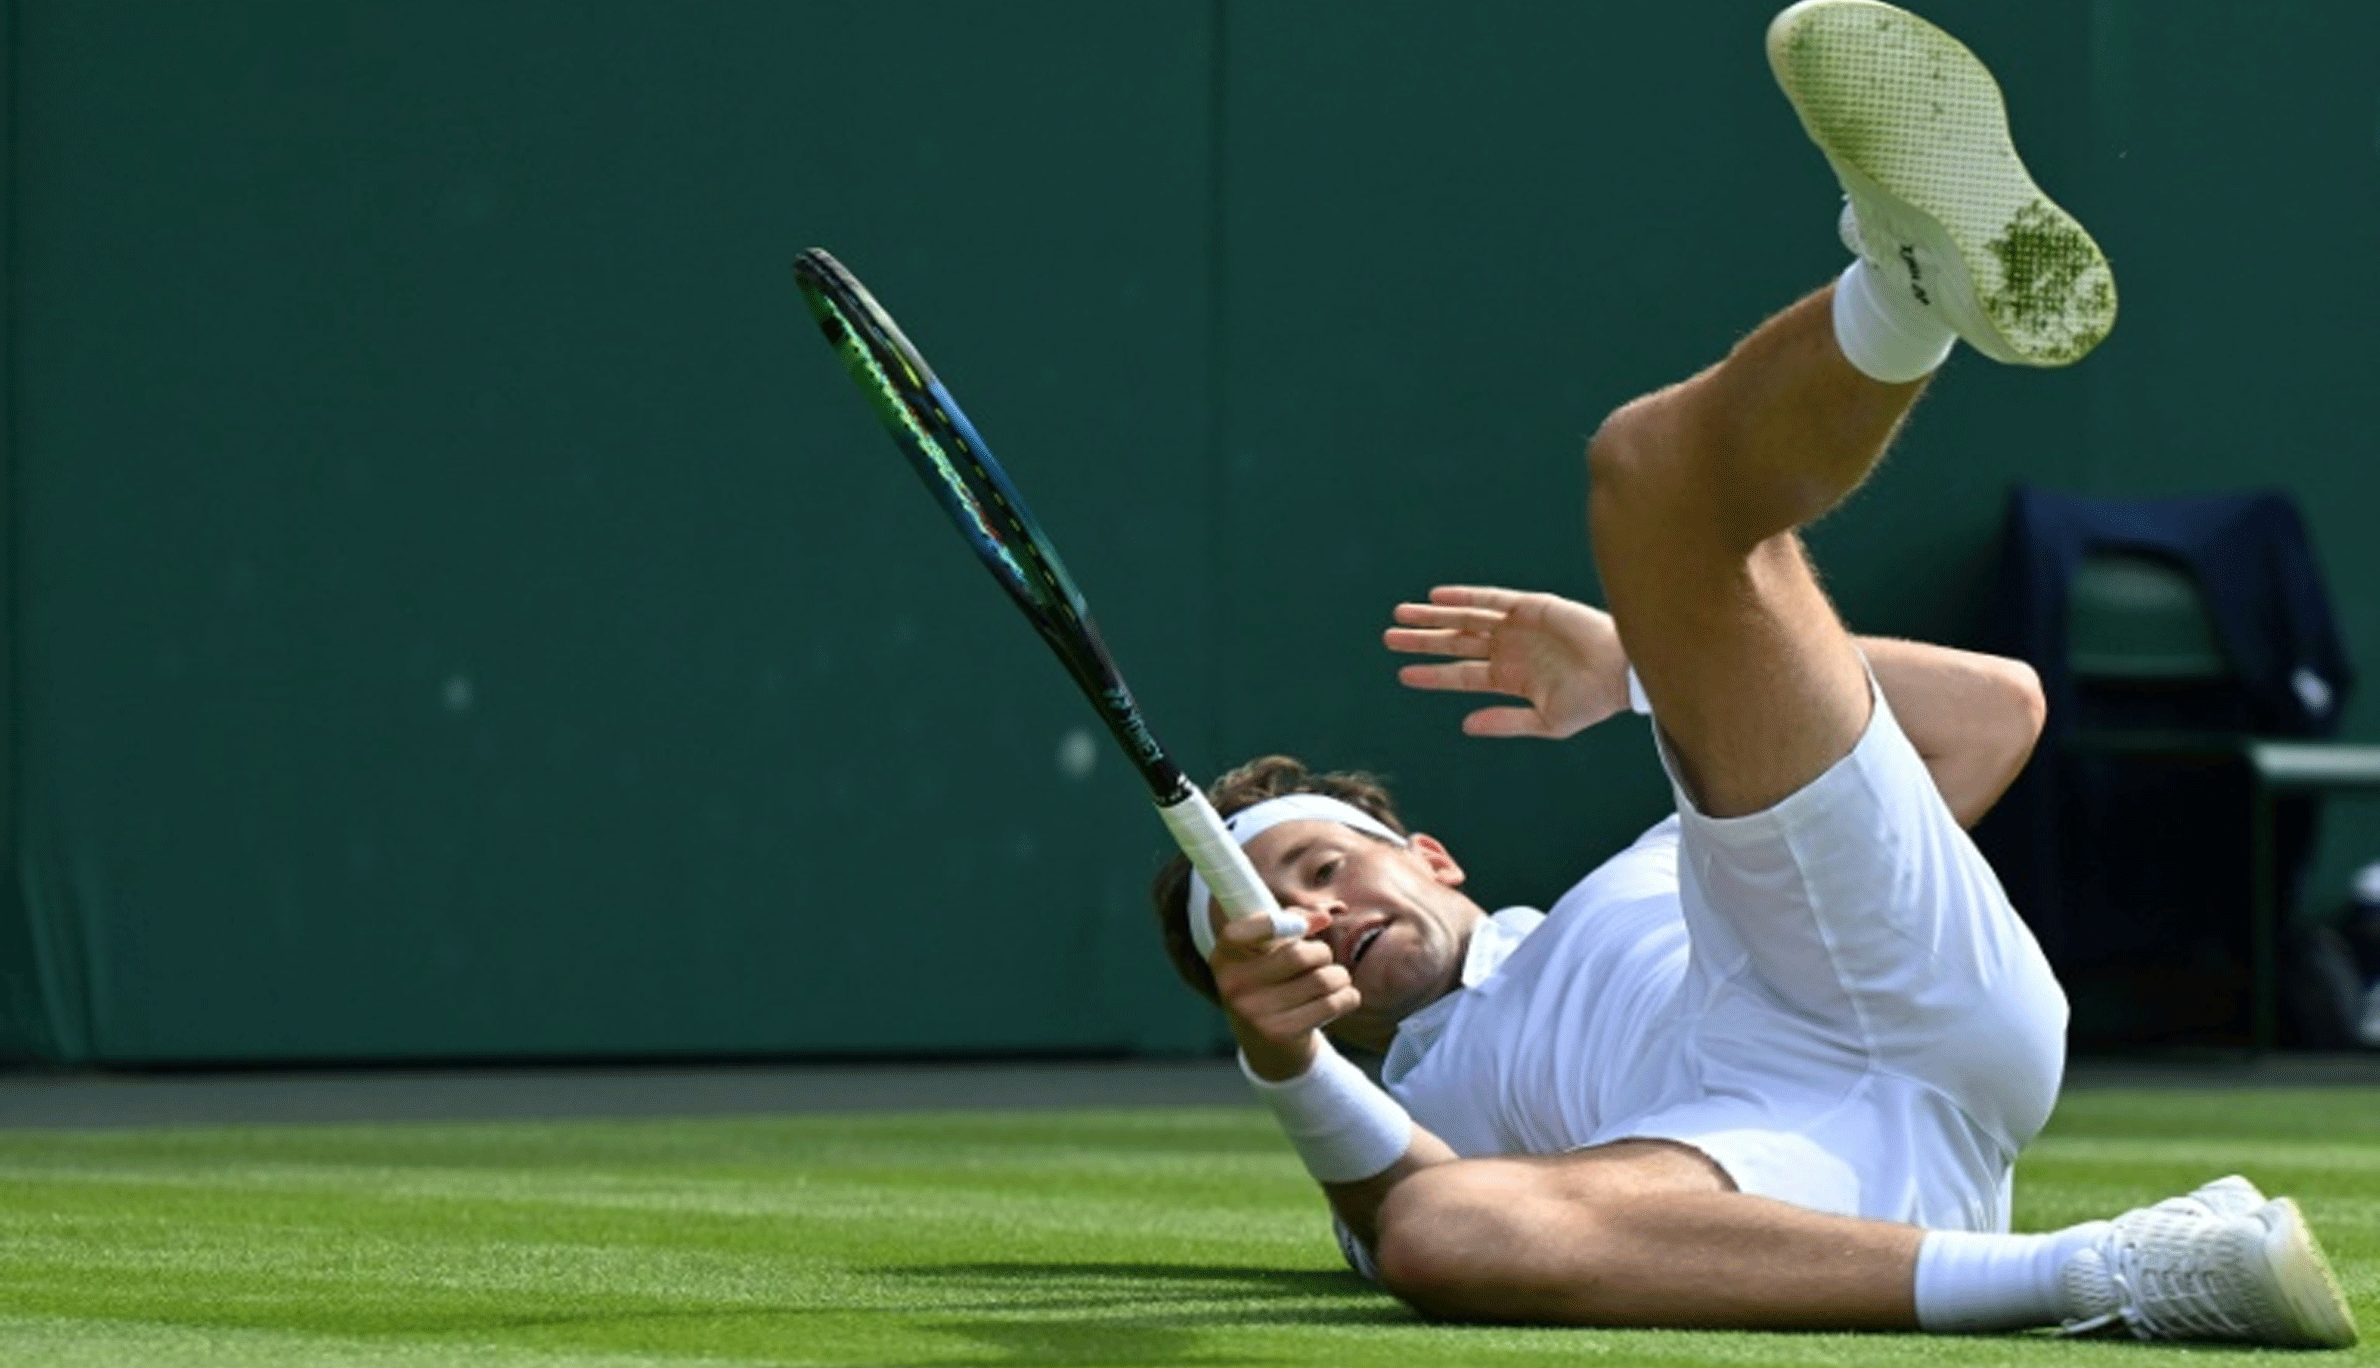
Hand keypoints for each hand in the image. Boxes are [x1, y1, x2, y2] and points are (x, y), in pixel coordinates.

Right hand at [1210, 909, 1353, 1079]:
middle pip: (1298, 955)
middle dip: (1322, 953)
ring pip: (1322, 980)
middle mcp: (1232, 986)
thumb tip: (1323, 916)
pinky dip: (1348, 996)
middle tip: (1322, 960)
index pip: (1237, 932)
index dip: (1274, 923)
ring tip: (1334, 981)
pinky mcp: (1280, 1034)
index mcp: (1223, 959)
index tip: (1303, 927)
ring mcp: (1254, 1013)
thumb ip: (1293, 923)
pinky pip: (1333, 1003)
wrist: (1269, 1049)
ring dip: (1340, 976)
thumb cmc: (1273, 985)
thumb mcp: (1270, 953)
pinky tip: (1340, 999)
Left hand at [1385, 585, 1629, 738]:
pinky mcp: (1530, 606)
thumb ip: (1504, 722)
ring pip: (1465, 618)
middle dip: (1422, 640)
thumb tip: (1464, 727)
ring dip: (1434, 616)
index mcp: (1509, 679)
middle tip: (1389, 637)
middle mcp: (1508, 650)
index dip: (1431, 674)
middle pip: (1455, 643)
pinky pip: (1490, 598)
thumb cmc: (1591, 702)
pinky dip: (1464, 596)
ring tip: (1401, 614)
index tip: (1402, 674)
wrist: (1623, 673)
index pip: (1461, 676)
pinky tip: (1437, 596)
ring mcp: (1517, 627)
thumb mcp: (1545, 721)